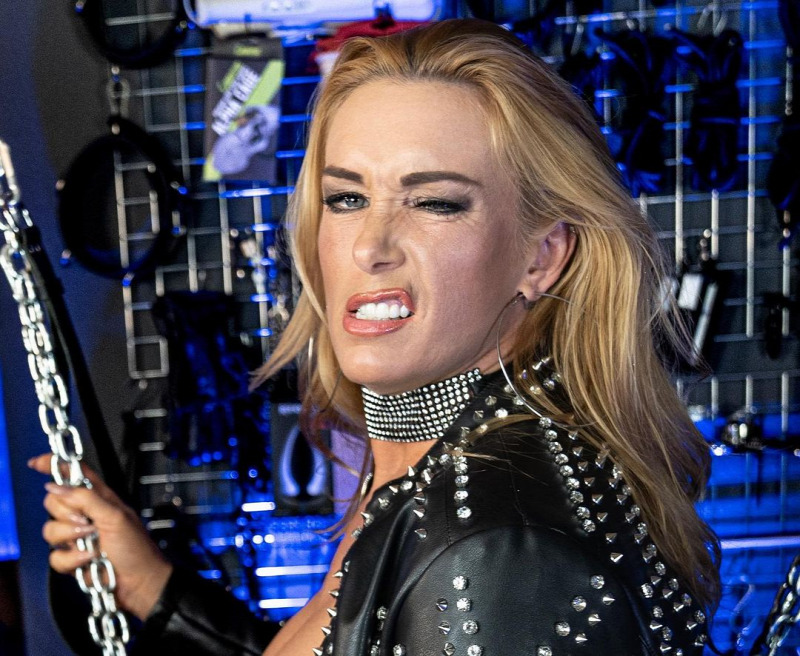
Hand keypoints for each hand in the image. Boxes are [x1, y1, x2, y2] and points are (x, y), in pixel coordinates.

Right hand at [28, 454, 172, 619]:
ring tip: (92, 543)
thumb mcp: (114, 516)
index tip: (36, 463)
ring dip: (70, 537)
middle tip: (88, 523)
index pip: (74, 475)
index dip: (56, 466)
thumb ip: (86, 498)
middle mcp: (87, 514)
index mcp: (100, 498)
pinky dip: (71, 560)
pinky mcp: (72, 559)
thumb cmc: (136, 548)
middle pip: (54, 502)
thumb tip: (56, 486)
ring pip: (50, 530)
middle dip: (66, 513)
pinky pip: (54, 556)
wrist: (139, 583)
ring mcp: (78, 537)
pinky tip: (88, 560)